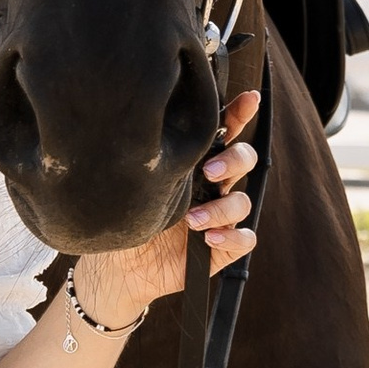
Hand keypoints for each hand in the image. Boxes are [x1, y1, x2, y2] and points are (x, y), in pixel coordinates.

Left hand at [74, 90, 259, 314]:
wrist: (119, 269)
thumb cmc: (126, 219)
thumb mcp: (134, 183)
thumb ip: (149, 159)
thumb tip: (144, 123)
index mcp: (194, 163)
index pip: (224, 132)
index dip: (240, 113)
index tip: (249, 98)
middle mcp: (212, 186)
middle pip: (244, 160)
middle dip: (234, 160)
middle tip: (209, 171)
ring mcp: (220, 216)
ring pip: (243, 201)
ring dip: (222, 208)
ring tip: (192, 220)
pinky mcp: (223, 248)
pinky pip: (245, 239)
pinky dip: (231, 237)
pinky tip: (208, 239)